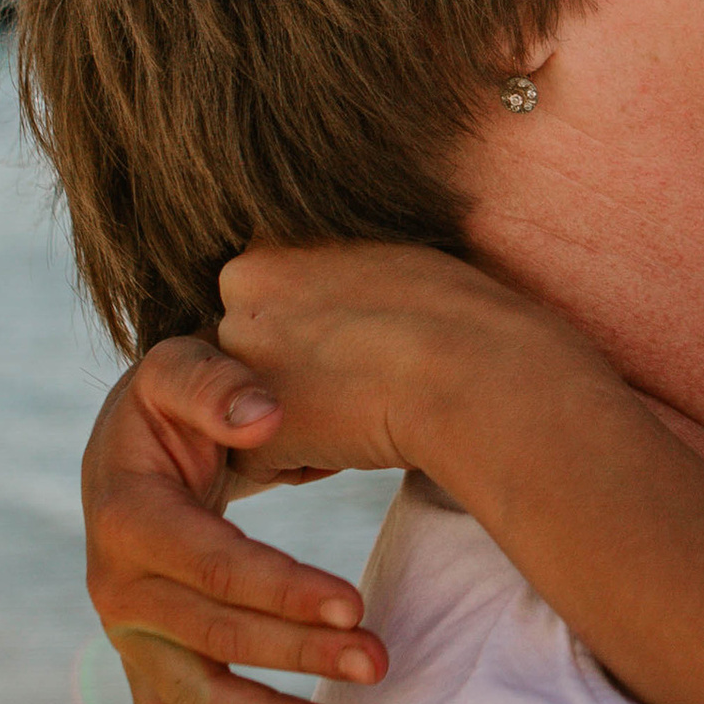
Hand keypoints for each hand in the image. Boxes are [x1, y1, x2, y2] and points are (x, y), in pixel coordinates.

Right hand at [81, 337, 388, 703]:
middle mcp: (117, 586)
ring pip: (192, 694)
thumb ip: (218, 382)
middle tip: (377, 662)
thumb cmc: (172, 400)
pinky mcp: (142, 661)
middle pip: (213, 635)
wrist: (134, 439)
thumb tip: (265, 413)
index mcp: (126, 514)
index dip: (281, 588)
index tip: (353, 604)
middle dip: (296, 656)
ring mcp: (128, 634)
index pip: (211, 564)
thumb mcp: (180, 365)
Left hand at [215, 238, 608, 494]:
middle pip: (261, 351)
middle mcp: (239, 284)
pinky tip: (354, 435)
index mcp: (276, 241)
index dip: (328, 332)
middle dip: (305, 374)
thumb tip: (343, 305)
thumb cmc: (455, 314)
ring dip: (307, 416)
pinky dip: (308, 462)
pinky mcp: (240, 422)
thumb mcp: (386, 259)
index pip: (279, 303)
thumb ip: (341, 275)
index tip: (376, 334)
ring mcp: (236, 352)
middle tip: (370, 373)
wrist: (468, 365)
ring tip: (367, 402)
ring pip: (258, 407)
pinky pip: (265, 460)